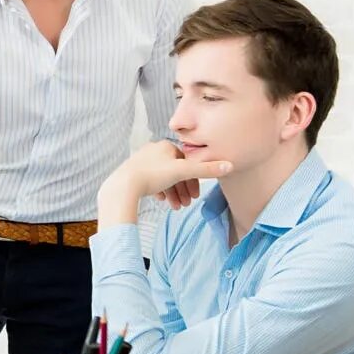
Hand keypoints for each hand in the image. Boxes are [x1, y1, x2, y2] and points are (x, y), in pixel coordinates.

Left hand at [98, 141, 230, 226]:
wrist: (123, 186)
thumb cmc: (153, 176)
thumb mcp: (183, 172)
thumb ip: (207, 170)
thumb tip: (230, 166)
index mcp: (165, 146)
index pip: (186, 162)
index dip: (193, 179)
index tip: (196, 195)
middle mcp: (153, 151)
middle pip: (175, 172)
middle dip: (182, 189)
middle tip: (186, 204)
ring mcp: (142, 162)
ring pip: (164, 179)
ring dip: (172, 194)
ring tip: (176, 207)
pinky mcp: (134, 173)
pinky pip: (151, 182)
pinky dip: (160, 192)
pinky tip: (162, 201)